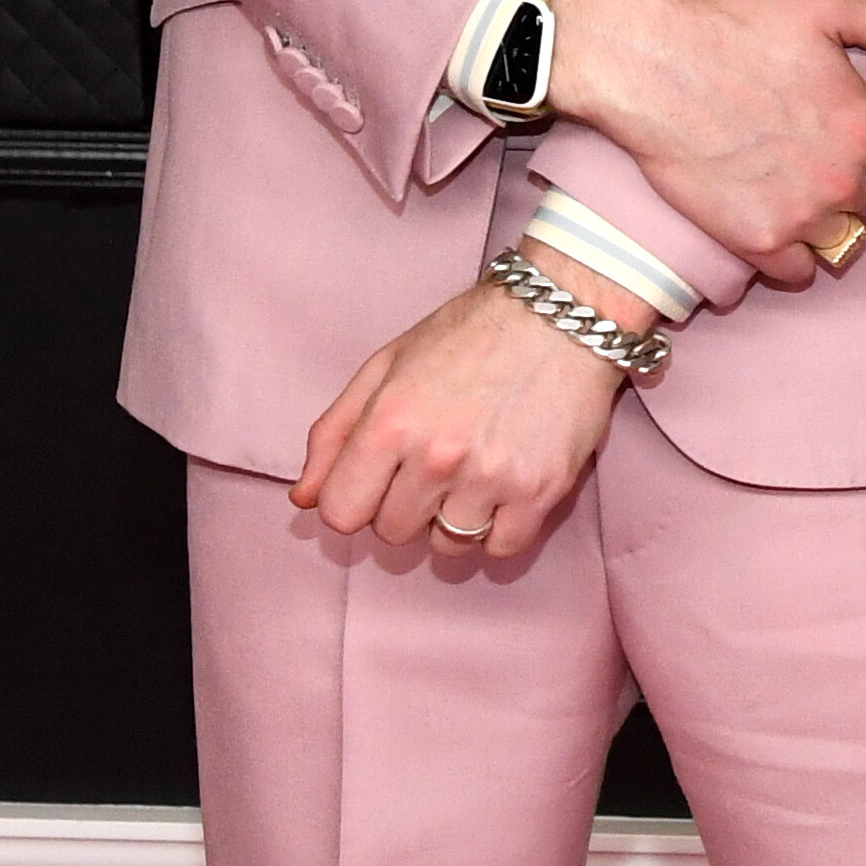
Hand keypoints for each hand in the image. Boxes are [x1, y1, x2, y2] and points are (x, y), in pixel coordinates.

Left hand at [294, 267, 630, 554]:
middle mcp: (436, 457)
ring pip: (446, 544)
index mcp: (390, 422)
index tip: (374, 484)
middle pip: (392, 532)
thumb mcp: (386, 366)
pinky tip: (502, 490)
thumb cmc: (469, 335)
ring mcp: (490, 479)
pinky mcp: (540, 492)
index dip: (352, 502)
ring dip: (451, 518)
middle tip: (432, 465)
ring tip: (471, 473)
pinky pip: (499, 549)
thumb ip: (335, 433)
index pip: (340, 513)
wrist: (562, 315)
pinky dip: (496, 530)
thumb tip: (303, 499)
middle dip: (403, 505)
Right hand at [544, 0, 865, 287]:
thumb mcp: (827, 5)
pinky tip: (772, 219)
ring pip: (843, 239)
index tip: (858, 132)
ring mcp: (798, 217)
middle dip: (859, 180)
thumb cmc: (734, 25)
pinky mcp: (754, 241)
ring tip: (794, 185)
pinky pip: (798, 272)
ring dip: (828, 218)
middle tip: (816, 151)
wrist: (649, 64)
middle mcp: (842, 181)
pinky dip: (791, 255)